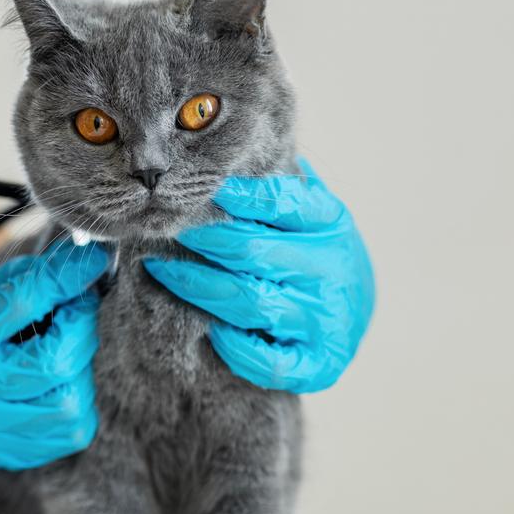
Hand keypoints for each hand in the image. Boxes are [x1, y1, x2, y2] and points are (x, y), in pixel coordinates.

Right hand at [0, 241, 108, 468]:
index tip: (91, 262)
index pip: (21, 302)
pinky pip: (69, 435)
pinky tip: (61, 385)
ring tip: (66, 353)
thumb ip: (24, 282)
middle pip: (54, 363)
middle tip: (77, 312)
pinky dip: (77, 404)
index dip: (65, 278)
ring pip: (70, 408)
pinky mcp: (6, 455)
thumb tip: (81, 265)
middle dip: (80, 330)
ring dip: (81, 372)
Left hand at [144, 157, 373, 392]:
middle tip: (166, 229)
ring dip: (198, 287)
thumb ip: (278, 187)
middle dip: (202, 240)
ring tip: (162, 271)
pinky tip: (210, 332)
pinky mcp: (318, 362)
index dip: (238, 195)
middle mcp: (332, 269)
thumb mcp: (308, 214)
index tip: (200, 187)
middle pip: (254, 251)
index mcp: (331, 224)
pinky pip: (270, 361)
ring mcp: (325, 318)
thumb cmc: (313, 254)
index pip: (282, 202)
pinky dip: (236, 348)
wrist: (351, 317)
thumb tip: (235, 151)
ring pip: (251, 302)